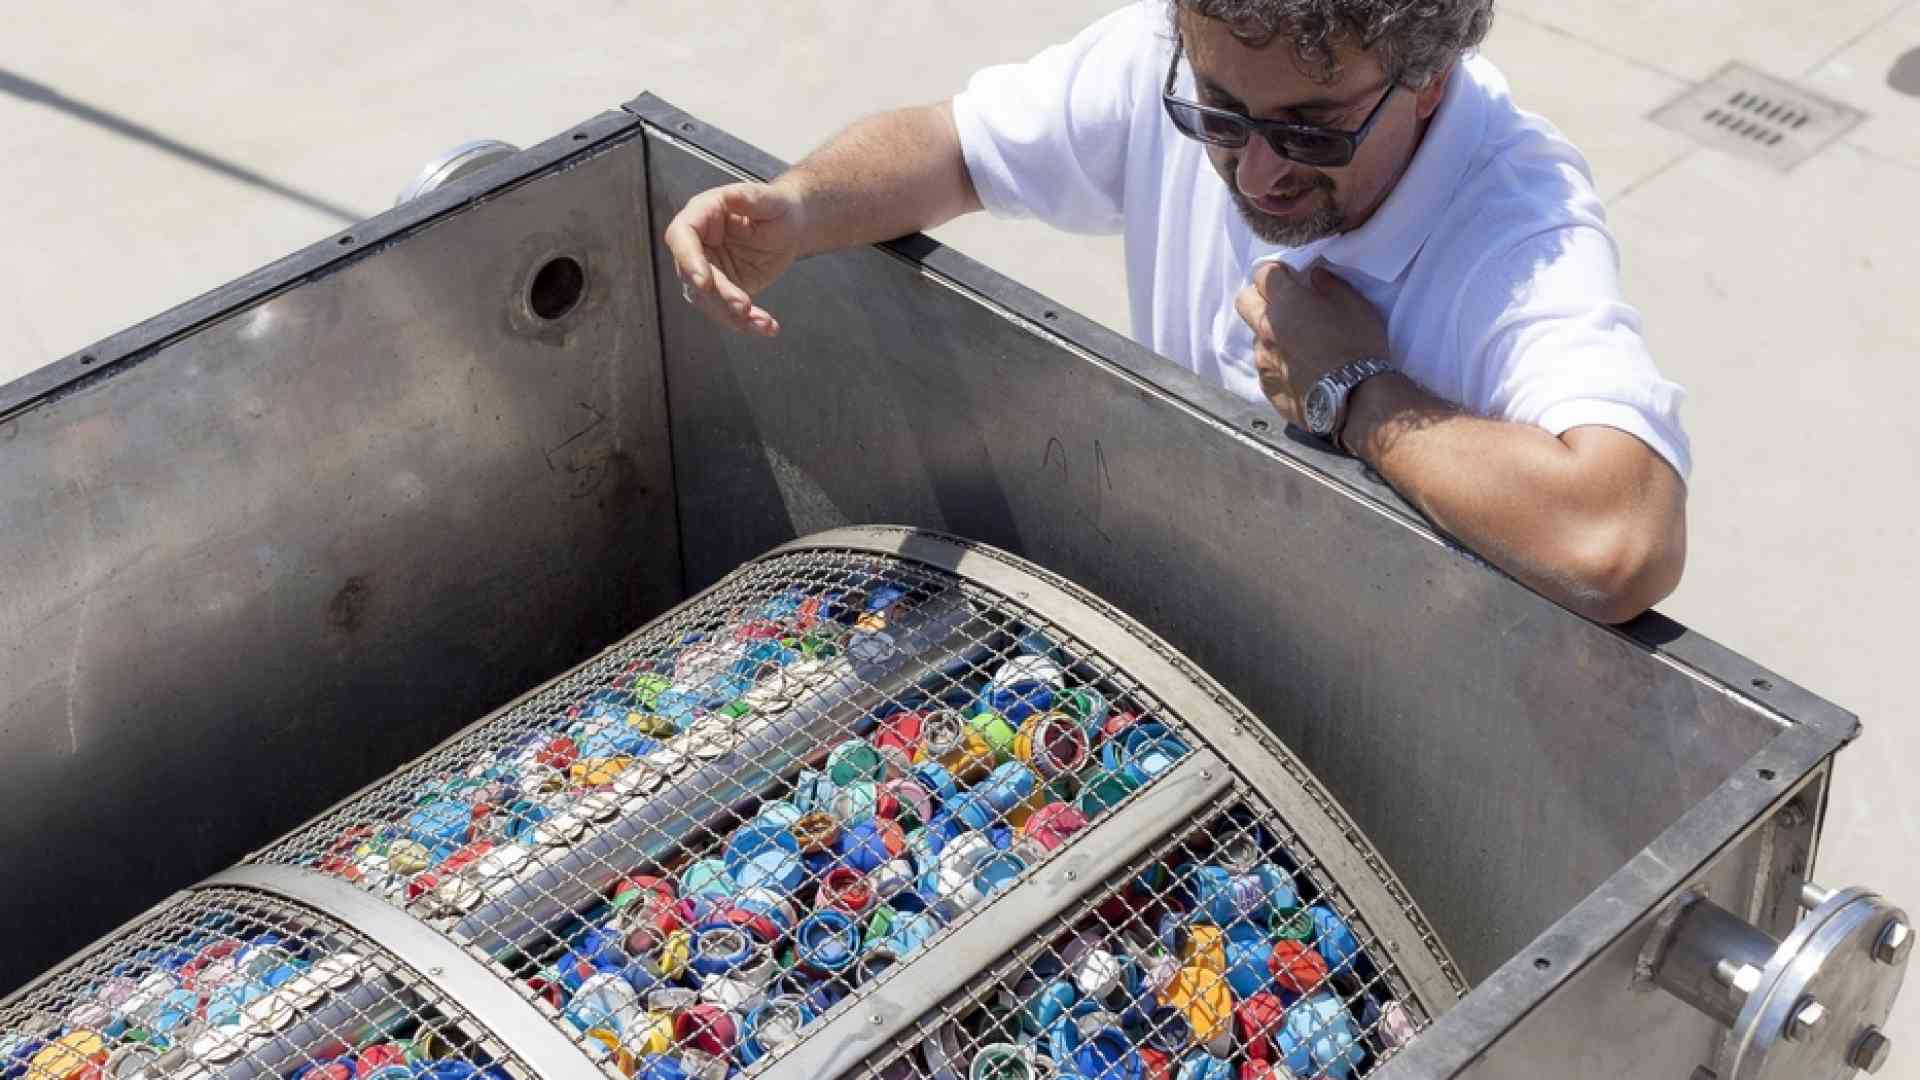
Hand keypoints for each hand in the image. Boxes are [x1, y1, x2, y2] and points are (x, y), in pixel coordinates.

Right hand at [663, 181, 807, 337]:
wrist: (792, 227)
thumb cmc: (778, 206)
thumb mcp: (769, 199)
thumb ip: (748, 197)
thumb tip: (730, 196)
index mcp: (702, 215)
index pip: (682, 238)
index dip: (689, 261)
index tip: (705, 283)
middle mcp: (699, 245)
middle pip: (695, 277)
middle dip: (720, 296)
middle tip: (745, 306)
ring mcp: (710, 271)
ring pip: (709, 301)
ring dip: (733, 317)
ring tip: (763, 323)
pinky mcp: (724, 291)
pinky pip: (728, 312)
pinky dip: (747, 323)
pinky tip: (767, 327)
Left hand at [1234, 262, 1389, 427]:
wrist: (1355, 400)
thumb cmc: (1358, 347)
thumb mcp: (1356, 305)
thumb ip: (1330, 285)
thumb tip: (1314, 275)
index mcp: (1286, 304)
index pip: (1262, 273)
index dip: (1276, 272)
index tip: (1289, 277)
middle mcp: (1266, 329)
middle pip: (1245, 301)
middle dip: (1259, 297)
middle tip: (1284, 305)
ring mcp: (1263, 359)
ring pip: (1256, 336)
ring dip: (1271, 333)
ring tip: (1299, 345)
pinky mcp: (1266, 385)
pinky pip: (1265, 365)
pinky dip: (1277, 362)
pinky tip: (1300, 370)